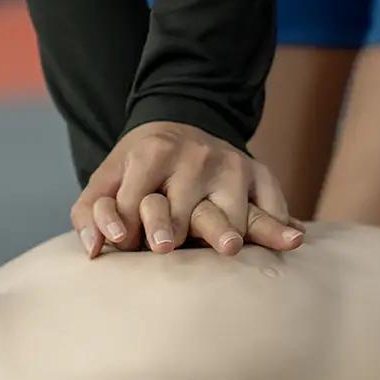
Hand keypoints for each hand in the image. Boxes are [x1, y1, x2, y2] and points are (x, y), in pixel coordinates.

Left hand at [71, 121, 302, 258]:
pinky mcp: (262, 174)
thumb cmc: (137, 169)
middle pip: (187, 208)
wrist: (181, 128)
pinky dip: (278, 226)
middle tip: (166, 247)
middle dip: (175, 228)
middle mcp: (196, 157)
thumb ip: (90, 214)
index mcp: (152, 153)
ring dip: (229, 234)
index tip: (125, 243)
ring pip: (232, 212)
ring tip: (228, 250)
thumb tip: (95, 250)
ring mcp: (232, 165)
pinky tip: (289, 241)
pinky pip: (273, 205)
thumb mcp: (106, 180)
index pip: (137, 199)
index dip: (126, 226)